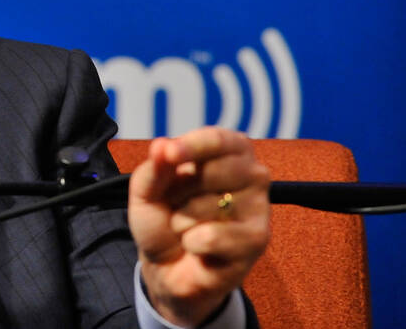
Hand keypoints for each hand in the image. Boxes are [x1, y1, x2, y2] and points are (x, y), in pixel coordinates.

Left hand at [128, 127, 269, 326]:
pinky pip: (213, 236)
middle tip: (175, 203)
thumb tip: (161, 146)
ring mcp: (259, 207)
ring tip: (187, 226)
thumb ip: (154, 168)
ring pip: (210, 206)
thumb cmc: (163, 218)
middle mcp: (252, 174)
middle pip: (213, 171)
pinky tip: (197, 246)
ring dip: (183, 220)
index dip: (192, 146)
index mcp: (230, 151)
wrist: (166, 266)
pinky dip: (192, 243)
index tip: (168, 154)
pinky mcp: (257, 240)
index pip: (217, 139)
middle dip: (179, 191)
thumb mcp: (146, 190)